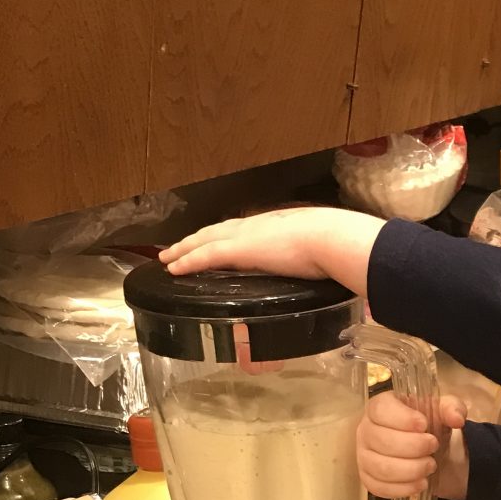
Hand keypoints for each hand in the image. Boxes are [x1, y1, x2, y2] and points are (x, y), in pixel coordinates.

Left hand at [159, 207, 384, 298]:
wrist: (330, 238)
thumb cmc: (332, 245)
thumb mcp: (317, 251)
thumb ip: (310, 261)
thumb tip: (320, 273)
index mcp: (273, 226)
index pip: (240, 229)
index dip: (222, 235)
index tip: (210, 241)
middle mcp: (254, 226)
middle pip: (215, 231)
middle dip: (194, 240)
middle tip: (175, 249)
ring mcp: (244, 236)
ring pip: (204, 241)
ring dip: (184, 249)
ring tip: (168, 258)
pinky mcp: (238, 249)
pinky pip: (205, 255)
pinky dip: (187, 261)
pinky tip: (173, 269)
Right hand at [358, 393, 469, 499]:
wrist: (426, 449)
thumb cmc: (428, 425)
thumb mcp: (443, 411)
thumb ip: (452, 408)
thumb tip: (457, 418)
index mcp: (380, 406)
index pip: (381, 410)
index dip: (402, 419)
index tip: (424, 425)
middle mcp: (366, 429)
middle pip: (382, 441)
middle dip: (414, 447)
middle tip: (434, 447)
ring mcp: (363, 456)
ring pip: (381, 468)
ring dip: (411, 470)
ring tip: (431, 466)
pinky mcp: (368, 478)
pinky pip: (379, 488)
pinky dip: (404, 489)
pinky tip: (421, 483)